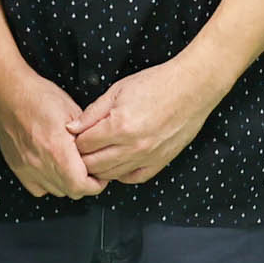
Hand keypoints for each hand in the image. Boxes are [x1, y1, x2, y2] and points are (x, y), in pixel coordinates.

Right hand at [0, 67, 104, 201]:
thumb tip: (97, 151)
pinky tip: (51, 169)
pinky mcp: (17, 167)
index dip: (96, 184)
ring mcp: (27, 168)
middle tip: (88, 170)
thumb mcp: (73, 111)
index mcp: (58, 150)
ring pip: (56, 191)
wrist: (9, 92)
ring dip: (66, 183)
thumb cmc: (38, 97)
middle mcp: (41, 163)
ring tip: (70, 166)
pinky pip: (37, 188)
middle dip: (84, 183)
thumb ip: (87, 137)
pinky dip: (48, 183)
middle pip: (71, 191)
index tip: (100, 176)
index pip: (82, 186)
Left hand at [70, 53, 233, 186]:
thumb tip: (72, 128)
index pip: (84, 145)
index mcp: (119, 126)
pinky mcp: (160, 162)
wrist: (191, 88)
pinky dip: (121, 174)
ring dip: (99, 168)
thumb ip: (92, 112)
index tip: (76, 135)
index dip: (75, 140)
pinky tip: (117, 162)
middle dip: (82, 157)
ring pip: (111, 175)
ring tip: (96, 155)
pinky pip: (133, 178)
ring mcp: (147, 157)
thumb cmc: (156, 84)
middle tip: (82, 148)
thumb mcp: (117, 90)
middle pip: (93, 164)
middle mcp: (133, 146)